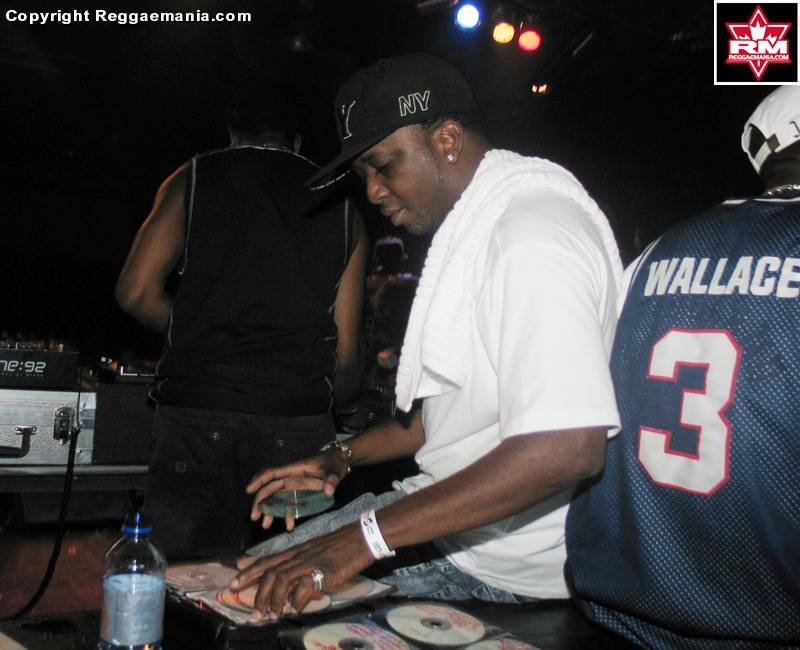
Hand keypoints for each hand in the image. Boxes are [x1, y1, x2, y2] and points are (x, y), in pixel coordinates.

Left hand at [229, 521, 373, 619]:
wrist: (364, 535)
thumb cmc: (344, 543)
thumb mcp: (318, 550)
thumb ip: (305, 564)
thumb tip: (295, 586)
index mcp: (298, 549)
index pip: (269, 559)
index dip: (251, 569)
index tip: (235, 578)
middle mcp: (301, 554)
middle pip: (271, 570)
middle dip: (255, 589)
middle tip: (247, 607)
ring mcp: (311, 562)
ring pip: (282, 578)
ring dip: (273, 599)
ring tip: (269, 614)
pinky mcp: (324, 570)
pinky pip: (304, 586)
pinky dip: (297, 600)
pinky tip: (295, 609)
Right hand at [247, 452, 348, 530]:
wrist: (340, 462)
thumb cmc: (334, 462)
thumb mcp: (334, 469)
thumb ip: (331, 479)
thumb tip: (329, 491)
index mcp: (295, 469)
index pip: (273, 473)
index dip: (260, 480)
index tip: (249, 490)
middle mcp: (292, 478)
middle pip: (271, 488)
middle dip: (261, 501)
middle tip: (254, 516)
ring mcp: (296, 486)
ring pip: (278, 498)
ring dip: (270, 511)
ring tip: (265, 525)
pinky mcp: (302, 494)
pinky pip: (291, 505)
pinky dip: (288, 516)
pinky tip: (290, 527)